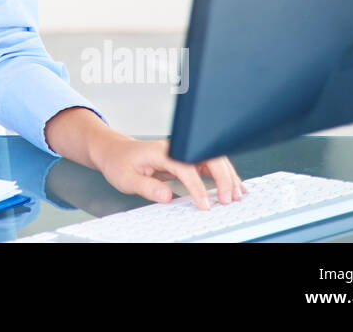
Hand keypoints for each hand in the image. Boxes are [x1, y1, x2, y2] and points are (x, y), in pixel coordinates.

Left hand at [92, 135, 246, 209]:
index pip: (186, 166)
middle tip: (229, 199)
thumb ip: (146, 187)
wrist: (115, 151)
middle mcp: (175, 148)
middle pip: (207, 156)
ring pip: (213, 158)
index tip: (204, 205)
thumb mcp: (126, 178)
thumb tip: (167, 196)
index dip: (197, 186)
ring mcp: (182, 151)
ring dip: (228, 175)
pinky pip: (209, 164)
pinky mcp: (186, 158)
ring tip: (238, 194)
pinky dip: (223, 175)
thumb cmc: (119, 163)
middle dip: (222, 177)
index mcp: (160, 151)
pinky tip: (233, 186)